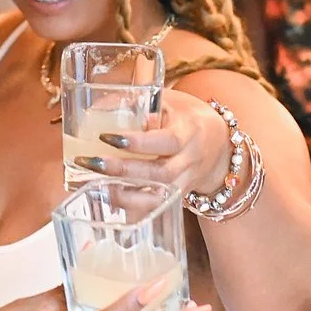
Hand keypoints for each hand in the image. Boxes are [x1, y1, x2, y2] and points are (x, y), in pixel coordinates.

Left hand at [77, 87, 231, 196]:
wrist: (218, 144)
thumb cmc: (185, 117)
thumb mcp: (168, 102)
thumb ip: (138, 104)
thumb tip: (98, 108)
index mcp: (189, 133)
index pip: (166, 141)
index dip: (138, 142)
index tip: (107, 136)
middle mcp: (190, 161)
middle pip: (160, 173)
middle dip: (123, 171)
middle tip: (92, 162)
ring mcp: (186, 182)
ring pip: (159, 197)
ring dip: (124, 195)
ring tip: (95, 186)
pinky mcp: (178, 197)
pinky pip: (155, 207)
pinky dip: (131, 208)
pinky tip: (109, 200)